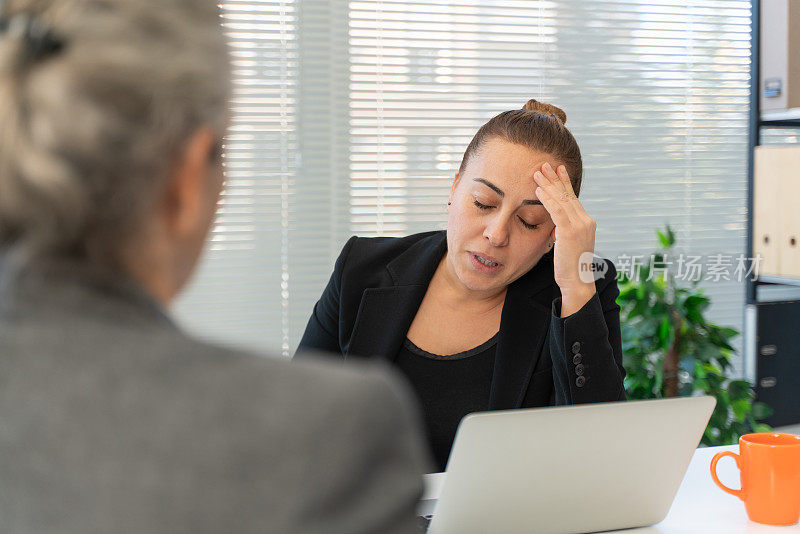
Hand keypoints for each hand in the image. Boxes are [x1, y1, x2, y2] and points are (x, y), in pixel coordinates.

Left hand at [533, 162, 596, 315]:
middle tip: (544, 164)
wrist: (577, 282)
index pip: (573, 198)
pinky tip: (538, 191)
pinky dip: (547, 200)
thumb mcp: (566, 244)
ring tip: (537, 173)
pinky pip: (557, 211)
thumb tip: (553, 225)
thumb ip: (562, 231)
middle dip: (555, 179)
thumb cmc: (568, 267)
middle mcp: (586, 221)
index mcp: (586, 222)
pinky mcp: (570, 232)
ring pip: (561, 200)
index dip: (564, 183)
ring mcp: (579, 226)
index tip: (558, 170)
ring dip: (548, 185)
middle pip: (567, 195)